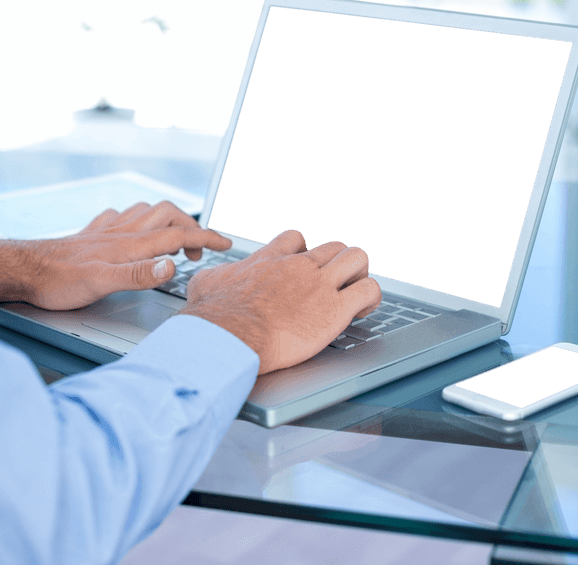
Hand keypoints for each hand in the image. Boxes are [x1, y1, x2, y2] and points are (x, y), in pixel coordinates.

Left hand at [0, 201, 230, 308]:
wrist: (24, 269)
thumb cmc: (59, 281)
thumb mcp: (102, 284)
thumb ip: (139, 275)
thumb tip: (171, 267)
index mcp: (131, 245)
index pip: (178, 235)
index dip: (205, 238)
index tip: (225, 243)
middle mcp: (121, 233)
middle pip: (167, 215)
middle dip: (190, 226)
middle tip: (199, 249)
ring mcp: (105, 231)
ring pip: (145, 211)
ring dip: (166, 218)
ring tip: (173, 235)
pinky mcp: (90, 234)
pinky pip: (119, 216)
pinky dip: (135, 218)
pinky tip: (131, 227)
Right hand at [180, 230, 381, 374]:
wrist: (230, 336)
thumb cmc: (214, 316)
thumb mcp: (206, 284)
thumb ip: (216, 277)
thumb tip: (208, 280)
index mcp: (270, 259)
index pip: (296, 239)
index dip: (304, 252)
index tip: (302, 269)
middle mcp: (298, 266)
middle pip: (334, 246)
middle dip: (338, 263)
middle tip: (335, 284)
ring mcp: (320, 285)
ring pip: (358, 258)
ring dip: (360, 273)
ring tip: (355, 292)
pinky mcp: (335, 309)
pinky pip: (369, 290)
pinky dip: (371, 298)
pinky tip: (363, 310)